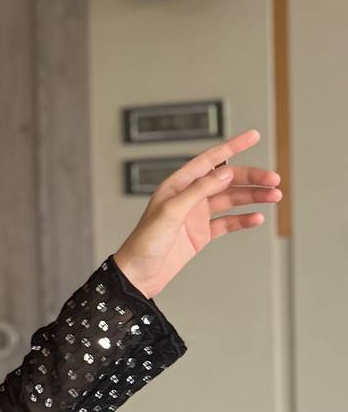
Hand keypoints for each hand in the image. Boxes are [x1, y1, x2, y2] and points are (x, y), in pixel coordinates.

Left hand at [112, 128, 281, 296]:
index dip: (231, 147)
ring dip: (252, 197)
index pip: (208, 160)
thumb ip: (198, 191)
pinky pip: (227, 223)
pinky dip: (243, 219)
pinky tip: (257, 217)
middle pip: (225, 180)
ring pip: (230, 200)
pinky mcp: (200, 235)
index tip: (253, 136)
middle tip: (274, 180)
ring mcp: (195, 216)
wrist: (138, 275)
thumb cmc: (144, 242)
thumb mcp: (171, 212)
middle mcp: (187, 197)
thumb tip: (224, 172)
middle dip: (251, 178)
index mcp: (176, 186)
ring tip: (274, 196)